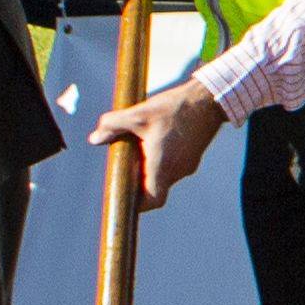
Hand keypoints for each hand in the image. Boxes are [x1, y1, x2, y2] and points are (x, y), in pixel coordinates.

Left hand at [92, 79, 233, 199]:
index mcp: (163, 164)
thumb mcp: (138, 114)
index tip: (126, 196)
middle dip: (138, 180)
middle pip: (155, 188)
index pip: (153, 200)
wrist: (209, 99)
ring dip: (150, 167)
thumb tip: (95, 138)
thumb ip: (113, 125)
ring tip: (141, 145)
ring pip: (163, 176)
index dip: (138, 204)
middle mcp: (178, 170)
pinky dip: (161, 160)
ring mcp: (188, 165)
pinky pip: (173, 166)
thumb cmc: (175, 108)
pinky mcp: (193, 157)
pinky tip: (157, 138)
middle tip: (126, 162)